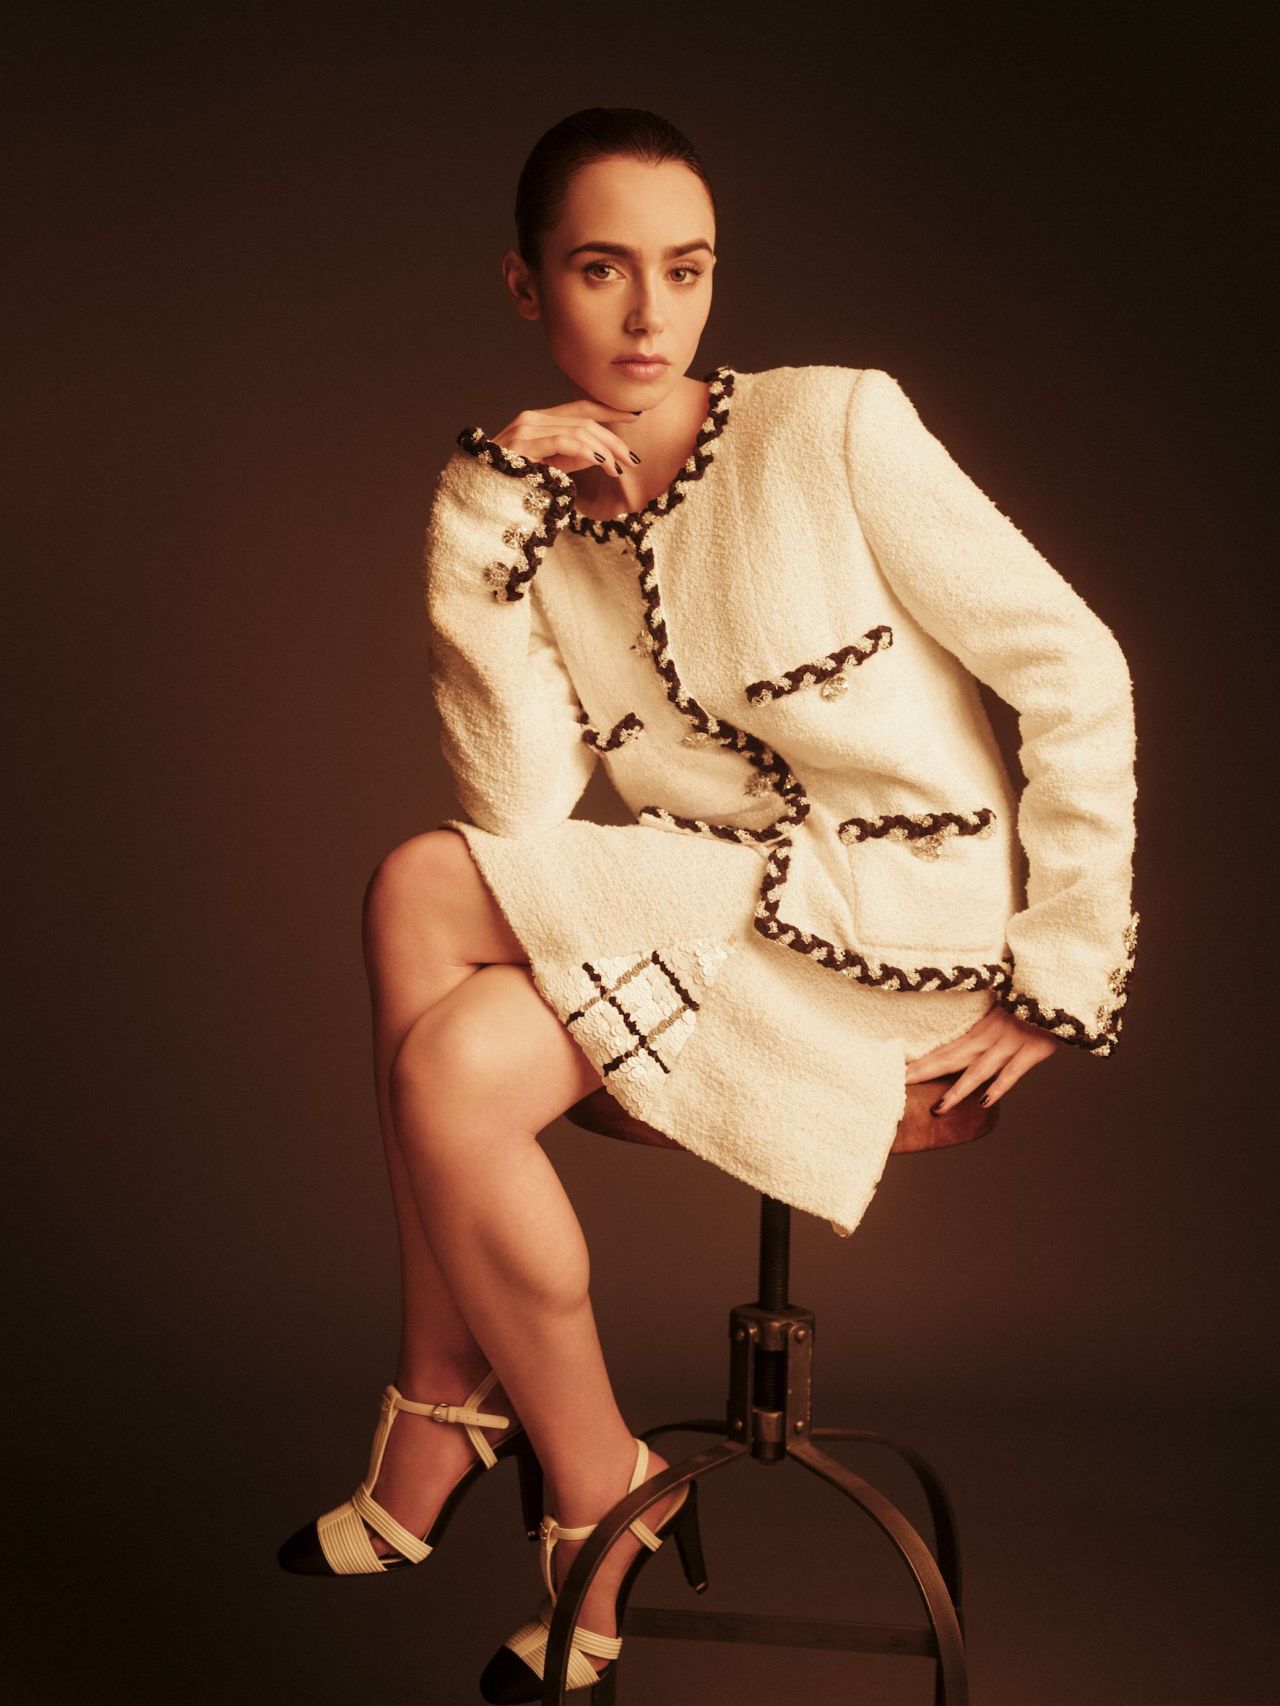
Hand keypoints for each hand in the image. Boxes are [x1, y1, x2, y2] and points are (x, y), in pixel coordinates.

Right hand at [490, 398, 642, 479]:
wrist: (481, 497)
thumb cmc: (513, 485)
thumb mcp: (551, 468)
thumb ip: (573, 457)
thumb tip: (602, 454)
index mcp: (538, 421)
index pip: (580, 408)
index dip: (609, 410)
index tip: (634, 417)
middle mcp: (531, 418)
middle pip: (583, 419)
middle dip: (613, 438)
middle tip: (632, 458)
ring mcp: (525, 428)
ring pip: (577, 429)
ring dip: (604, 448)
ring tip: (619, 467)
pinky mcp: (523, 443)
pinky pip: (563, 441)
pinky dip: (587, 450)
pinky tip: (601, 462)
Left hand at [903, 1002, 1061, 1112]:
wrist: (1057, 989)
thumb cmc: (1029, 997)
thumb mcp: (1003, 1002)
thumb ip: (986, 1016)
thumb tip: (964, 1018)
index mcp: (981, 1025)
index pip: (946, 1046)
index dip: (922, 1060)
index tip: (899, 1071)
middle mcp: (991, 1036)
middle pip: (952, 1058)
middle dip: (925, 1073)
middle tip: (901, 1086)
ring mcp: (1010, 1045)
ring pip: (978, 1071)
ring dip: (958, 1090)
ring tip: (938, 1108)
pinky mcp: (1032, 1051)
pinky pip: (1012, 1073)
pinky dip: (998, 1087)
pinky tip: (984, 1102)